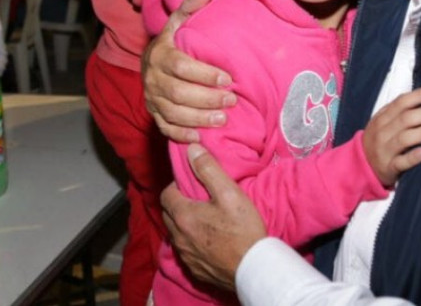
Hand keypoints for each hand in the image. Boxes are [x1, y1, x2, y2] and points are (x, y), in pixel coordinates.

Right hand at [142, 0, 235, 142]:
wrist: (149, 63)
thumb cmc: (172, 43)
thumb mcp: (178, 23)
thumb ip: (190, 9)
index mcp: (160, 54)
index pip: (181, 66)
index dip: (204, 74)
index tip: (227, 78)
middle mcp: (152, 78)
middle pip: (177, 92)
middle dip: (206, 98)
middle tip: (231, 100)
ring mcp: (152, 98)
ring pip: (172, 112)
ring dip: (198, 118)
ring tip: (222, 119)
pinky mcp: (154, 114)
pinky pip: (165, 128)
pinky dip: (182, 134)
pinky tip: (201, 136)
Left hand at [161, 144, 264, 290]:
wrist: (255, 270)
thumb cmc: (244, 230)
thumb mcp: (229, 193)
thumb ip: (208, 169)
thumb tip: (191, 149)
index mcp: (184, 216)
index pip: (165, 195)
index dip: (176, 186)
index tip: (192, 185)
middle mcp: (179, 238)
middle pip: (167, 215)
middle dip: (177, 204)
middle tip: (197, 200)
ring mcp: (185, 256)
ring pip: (174, 234)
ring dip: (182, 224)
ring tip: (203, 219)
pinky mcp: (194, 271)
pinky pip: (184, 252)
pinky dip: (190, 243)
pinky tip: (207, 241)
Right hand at [363, 85, 420, 185]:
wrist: (362, 165)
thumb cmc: (380, 140)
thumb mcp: (384, 123)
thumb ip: (401, 112)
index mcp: (383, 118)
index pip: (401, 103)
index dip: (418, 96)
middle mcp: (383, 132)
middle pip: (405, 119)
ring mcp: (385, 150)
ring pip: (404, 139)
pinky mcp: (389, 167)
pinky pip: (401, 162)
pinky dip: (412, 157)